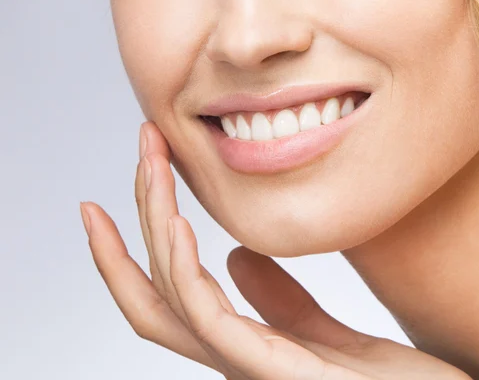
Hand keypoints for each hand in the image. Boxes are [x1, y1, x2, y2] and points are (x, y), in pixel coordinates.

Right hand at [79, 121, 472, 379]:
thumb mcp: (322, 330)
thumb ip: (279, 299)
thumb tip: (236, 256)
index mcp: (239, 344)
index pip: (167, 290)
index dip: (136, 239)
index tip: (140, 174)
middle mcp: (231, 357)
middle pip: (158, 285)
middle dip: (143, 210)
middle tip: (145, 143)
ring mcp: (247, 367)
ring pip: (173, 296)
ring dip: (156, 222)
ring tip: (153, 164)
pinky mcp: (274, 373)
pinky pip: (213, 321)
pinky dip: (184, 270)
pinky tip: (179, 223)